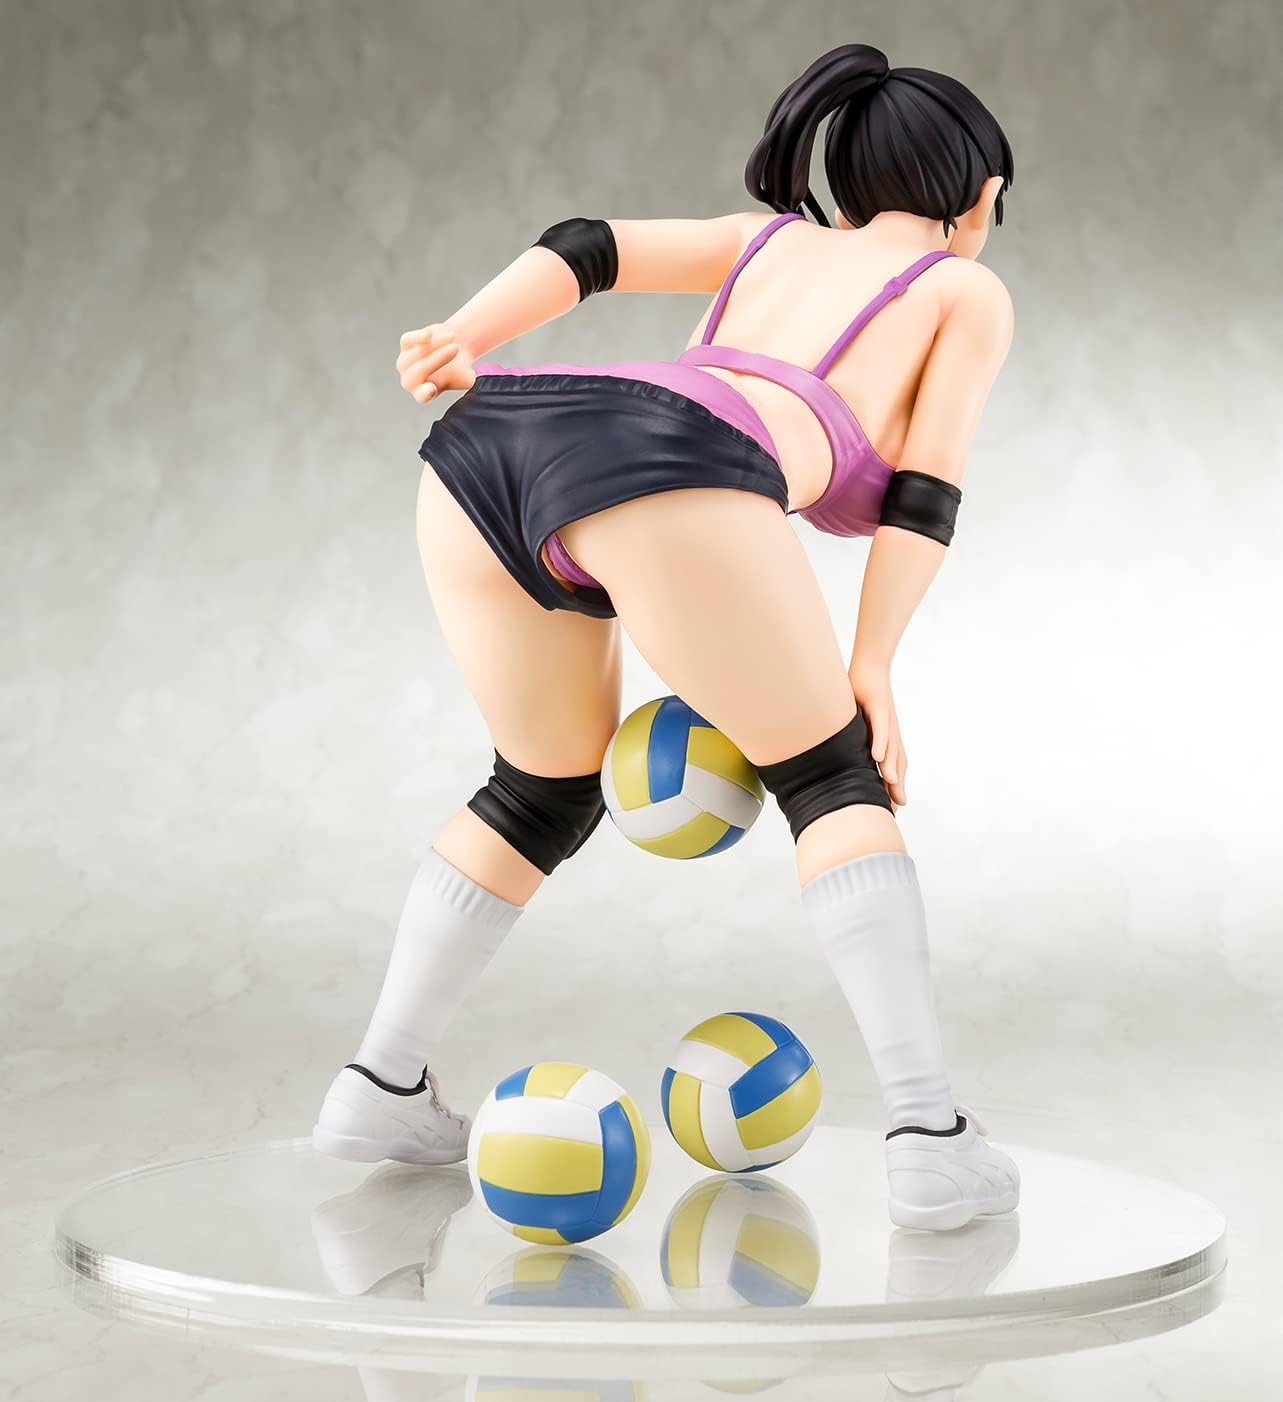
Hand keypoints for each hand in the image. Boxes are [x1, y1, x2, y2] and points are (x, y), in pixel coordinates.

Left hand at [396, 322, 477, 402]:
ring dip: (437, 345)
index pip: (421, 396)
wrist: (456, 346)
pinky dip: (418, 337)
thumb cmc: (460, 368)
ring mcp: (405, 361)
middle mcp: (410, 380)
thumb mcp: (467, 379)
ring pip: (416, 354)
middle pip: (419, 371)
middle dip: (438, 359)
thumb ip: (468, 385)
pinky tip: (430, 334)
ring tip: (453, 337)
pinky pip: (408, 340)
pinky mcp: (406, 344)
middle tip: (456, 349)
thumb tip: (474, 383)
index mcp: (424, 394)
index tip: (432, 388)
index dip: (425, 393)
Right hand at [849, 665, 906, 810]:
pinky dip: (881, 743)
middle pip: (897, 762)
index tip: (891, 809)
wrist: (871, 662)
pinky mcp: (879, 705)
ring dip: (892, 769)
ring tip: (891, 788)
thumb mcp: (855, 721)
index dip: (892, 787)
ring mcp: (887, 719)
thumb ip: (849, 740)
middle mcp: (890, 731)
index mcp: (884, 737)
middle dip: (897, 785)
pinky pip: (881, 727)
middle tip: (896, 808)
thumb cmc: (861, 692)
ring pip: (892, 747)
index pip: (891, 766)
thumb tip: (834, 756)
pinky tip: (877, 758)